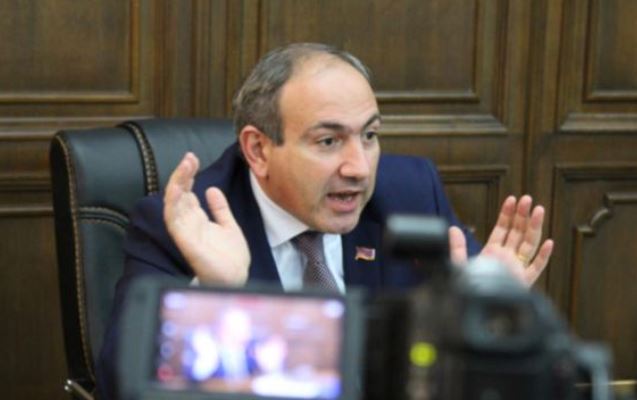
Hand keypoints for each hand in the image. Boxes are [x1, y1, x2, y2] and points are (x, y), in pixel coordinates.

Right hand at [163, 152, 249, 285]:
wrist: (236, 279)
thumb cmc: (231, 258)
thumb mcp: (228, 226)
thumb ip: (220, 209)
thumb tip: (211, 189)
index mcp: (198, 221)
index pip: (187, 193)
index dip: (188, 176)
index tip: (193, 159)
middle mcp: (189, 224)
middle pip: (179, 195)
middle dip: (182, 175)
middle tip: (189, 157)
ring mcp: (185, 232)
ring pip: (173, 204)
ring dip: (177, 184)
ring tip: (184, 166)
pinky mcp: (185, 241)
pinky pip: (174, 220)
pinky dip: (173, 203)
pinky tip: (177, 189)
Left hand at [449, 195, 553, 286]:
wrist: (473, 312)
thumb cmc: (466, 290)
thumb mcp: (457, 266)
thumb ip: (456, 248)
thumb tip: (452, 229)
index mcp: (492, 254)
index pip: (502, 230)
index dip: (507, 215)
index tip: (511, 200)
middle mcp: (506, 259)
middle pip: (518, 233)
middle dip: (523, 215)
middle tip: (527, 199)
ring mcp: (516, 269)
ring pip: (529, 245)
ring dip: (534, 228)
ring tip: (539, 211)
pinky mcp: (523, 283)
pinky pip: (536, 269)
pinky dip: (542, 257)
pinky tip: (548, 243)